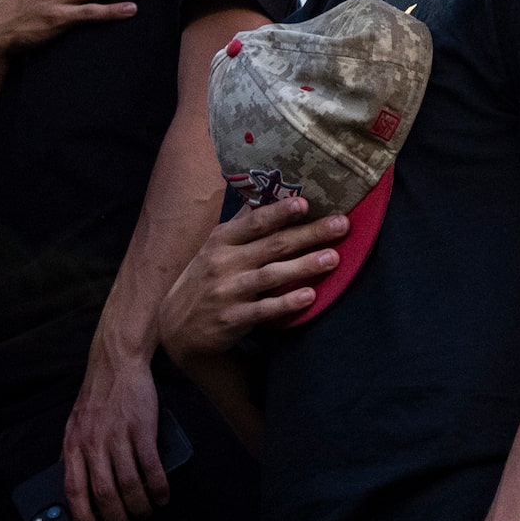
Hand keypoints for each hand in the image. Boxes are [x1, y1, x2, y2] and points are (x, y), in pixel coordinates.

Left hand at [63, 344, 167, 520]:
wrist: (117, 363)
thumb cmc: (97, 397)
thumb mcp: (74, 425)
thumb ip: (73, 455)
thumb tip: (73, 486)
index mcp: (74, 445)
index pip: (74, 490)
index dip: (82, 518)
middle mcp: (93, 443)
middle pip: (104, 494)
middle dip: (117, 519)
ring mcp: (117, 436)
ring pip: (128, 484)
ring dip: (139, 506)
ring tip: (145, 514)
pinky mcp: (141, 428)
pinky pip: (150, 466)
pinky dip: (157, 486)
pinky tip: (162, 496)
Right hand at [160, 196, 349, 366]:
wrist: (177, 328)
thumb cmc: (205, 279)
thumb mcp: (214, 248)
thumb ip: (242, 224)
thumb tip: (267, 192)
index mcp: (221, 240)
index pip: (254, 222)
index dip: (279, 212)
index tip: (305, 203)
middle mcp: (223, 262)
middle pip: (272, 245)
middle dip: (309, 234)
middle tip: (342, 225)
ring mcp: (228, 291)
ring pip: (271, 275)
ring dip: (304, 265)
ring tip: (333, 258)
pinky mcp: (233, 319)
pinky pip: (264, 309)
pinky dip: (287, 302)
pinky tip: (309, 296)